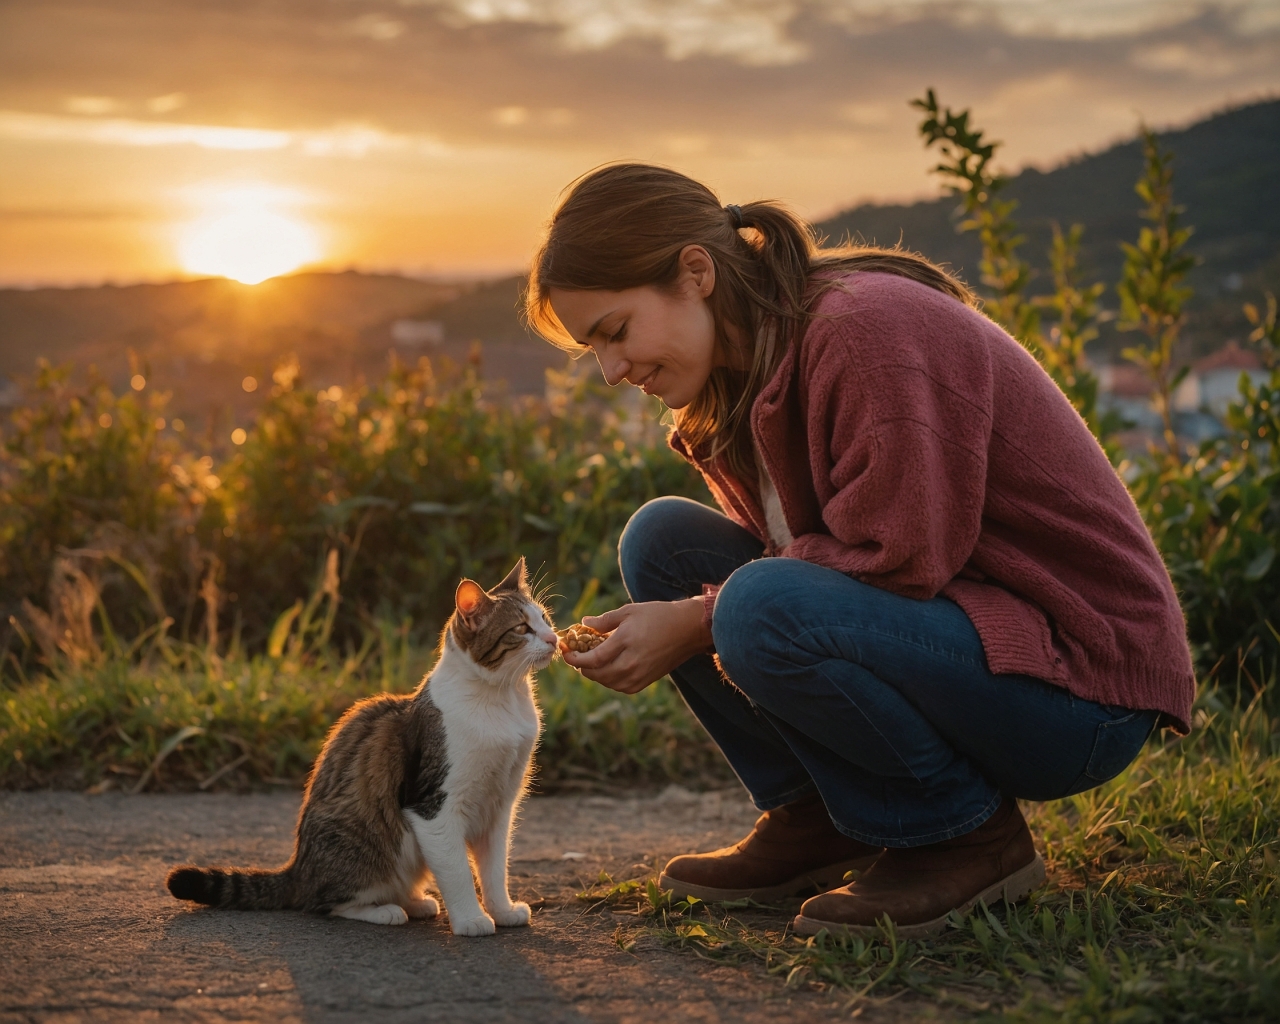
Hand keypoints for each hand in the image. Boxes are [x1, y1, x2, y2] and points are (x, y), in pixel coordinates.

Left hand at [560, 598, 708, 694]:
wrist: (687, 630)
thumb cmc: (659, 616)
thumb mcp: (629, 611)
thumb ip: (604, 620)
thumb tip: (583, 623)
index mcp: (625, 642)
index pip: (592, 659)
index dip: (574, 657)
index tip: (565, 651)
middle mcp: (631, 663)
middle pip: (596, 673)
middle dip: (581, 665)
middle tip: (575, 654)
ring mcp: (639, 675)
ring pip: (606, 682)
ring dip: (594, 673)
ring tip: (590, 659)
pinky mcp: (645, 681)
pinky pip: (619, 686)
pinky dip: (608, 679)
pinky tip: (607, 667)